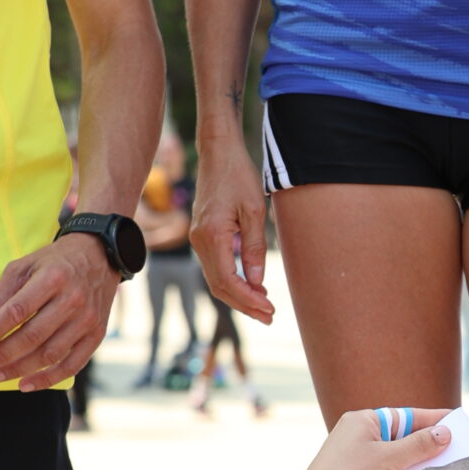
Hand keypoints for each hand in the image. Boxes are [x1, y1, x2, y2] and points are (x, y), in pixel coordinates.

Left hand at [0, 233, 118, 388]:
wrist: (100, 257)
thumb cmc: (54, 263)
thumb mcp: (23, 267)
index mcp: (52, 278)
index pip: (17, 311)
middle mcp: (73, 299)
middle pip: (33, 336)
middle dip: (2, 354)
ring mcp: (88, 319)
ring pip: (50, 354)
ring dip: (19, 369)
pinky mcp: (97, 334)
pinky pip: (72, 364)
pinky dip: (47, 379)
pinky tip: (25, 384)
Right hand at [191, 139, 274, 321]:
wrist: (219, 153)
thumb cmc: (239, 176)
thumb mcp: (255, 210)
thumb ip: (255, 247)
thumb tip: (257, 281)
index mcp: (212, 236)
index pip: (228, 280)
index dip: (248, 299)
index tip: (269, 309)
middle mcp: (200, 241)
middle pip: (219, 286)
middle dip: (244, 304)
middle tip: (269, 316)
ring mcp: (198, 238)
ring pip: (216, 279)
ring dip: (238, 295)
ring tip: (263, 306)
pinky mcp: (203, 234)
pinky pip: (215, 266)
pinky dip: (232, 280)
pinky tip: (251, 284)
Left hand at [288, 406, 452, 469]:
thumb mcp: (389, 458)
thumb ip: (419, 445)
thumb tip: (444, 433)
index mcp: (363, 421)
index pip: (406, 415)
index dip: (432, 419)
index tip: (455, 420)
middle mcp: (358, 436)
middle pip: (401, 436)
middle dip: (425, 444)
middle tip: (454, 447)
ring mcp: (355, 459)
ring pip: (394, 457)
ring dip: (413, 464)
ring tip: (441, 468)